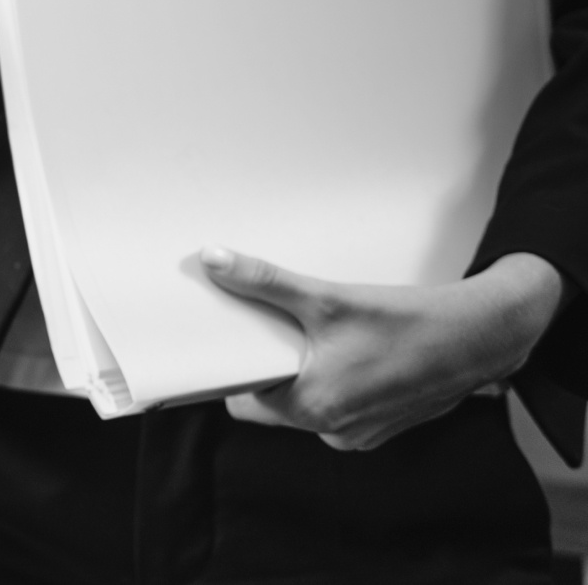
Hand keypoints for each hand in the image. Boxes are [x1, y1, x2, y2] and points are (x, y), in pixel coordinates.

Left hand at [200, 247, 565, 450]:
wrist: (481, 337)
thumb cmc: (408, 322)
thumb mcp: (327, 298)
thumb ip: (264, 282)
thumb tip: (214, 260)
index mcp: (313, 410)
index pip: (243, 403)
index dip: (235, 372)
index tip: (231, 344)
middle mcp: (334, 432)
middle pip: (273, 405)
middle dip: (269, 369)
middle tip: (273, 330)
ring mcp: (361, 433)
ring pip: (307, 406)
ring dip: (303, 375)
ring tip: (313, 337)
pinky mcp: (382, 425)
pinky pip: (339, 407)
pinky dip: (334, 382)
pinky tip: (345, 351)